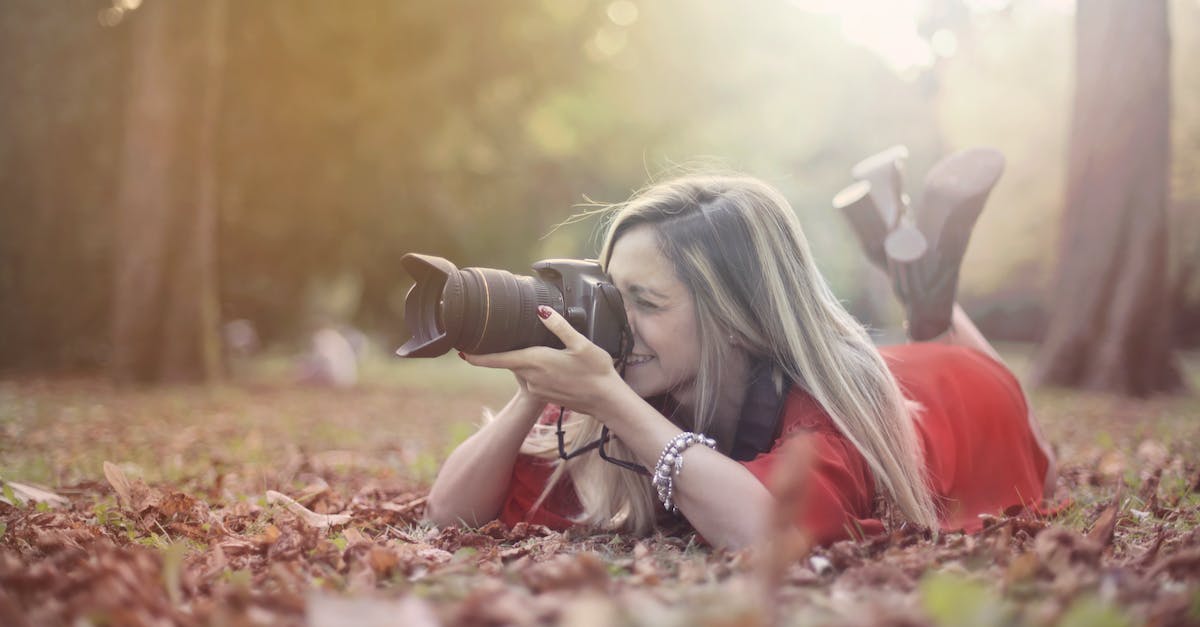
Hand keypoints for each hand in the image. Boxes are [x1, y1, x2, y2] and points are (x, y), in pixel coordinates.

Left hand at [462, 306, 624, 415]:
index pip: (498, 359)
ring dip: (525, 360)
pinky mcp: (544, 395)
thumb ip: (558, 326)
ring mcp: (537, 389)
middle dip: (504, 351)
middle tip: (504, 336)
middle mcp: (531, 378)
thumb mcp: (581, 343)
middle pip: (509, 362)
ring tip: (542, 349)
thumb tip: (541, 311)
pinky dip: (535, 370)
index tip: (461, 352)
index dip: (476, 357)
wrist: (606, 400)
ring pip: (522, 370)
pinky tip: (552, 364)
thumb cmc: (596, 371)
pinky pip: (532, 378)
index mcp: (535, 362)